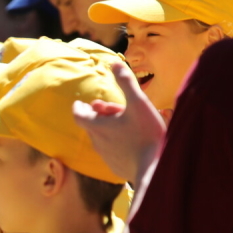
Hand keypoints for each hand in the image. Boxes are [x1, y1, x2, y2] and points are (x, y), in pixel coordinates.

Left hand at [72, 61, 165, 186]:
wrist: (154, 169)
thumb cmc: (145, 134)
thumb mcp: (138, 103)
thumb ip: (126, 82)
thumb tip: (114, 63)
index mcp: (97, 126)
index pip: (78, 115)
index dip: (78, 108)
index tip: (80, 103)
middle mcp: (97, 143)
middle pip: (91, 126)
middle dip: (97, 115)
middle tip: (104, 107)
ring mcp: (106, 157)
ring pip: (101, 139)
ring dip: (107, 128)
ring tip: (119, 122)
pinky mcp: (116, 167)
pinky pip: (111, 152)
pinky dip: (115, 143)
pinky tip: (128, 141)